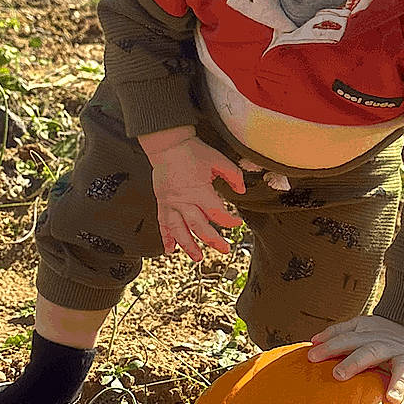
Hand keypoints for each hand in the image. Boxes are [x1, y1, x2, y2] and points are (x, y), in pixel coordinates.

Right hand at [144, 130, 245, 261]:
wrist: (168, 145)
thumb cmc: (192, 151)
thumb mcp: (218, 160)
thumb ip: (233, 176)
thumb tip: (241, 190)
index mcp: (199, 191)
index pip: (217, 213)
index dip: (230, 221)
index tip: (237, 223)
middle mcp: (184, 201)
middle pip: (199, 227)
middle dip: (213, 240)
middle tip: (224, 249)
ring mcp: (171, 204)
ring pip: (179, 230)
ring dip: (188, 246)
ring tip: (197, 258)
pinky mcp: (162, 203)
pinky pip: (163, 224)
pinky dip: (166, 238)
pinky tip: (170, 250)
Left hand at [306, 316, 403, 403]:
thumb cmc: (380, 334)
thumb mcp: (360, 327)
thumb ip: (337, 333)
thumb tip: (312, 341)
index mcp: (369, 336)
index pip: (346, 339)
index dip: (329, 346)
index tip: (310, 356)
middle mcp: (388, 346)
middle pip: (370, 351)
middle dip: (355, 362)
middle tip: (338, 374)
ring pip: (403, 370)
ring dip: (398, 384)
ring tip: (391, 400)